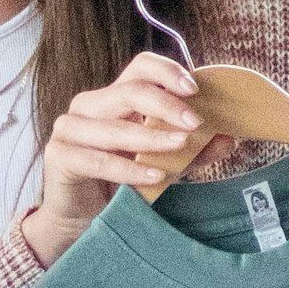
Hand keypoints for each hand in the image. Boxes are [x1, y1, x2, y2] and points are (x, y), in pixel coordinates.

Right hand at [23, 53, 209, 268]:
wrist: (78, 220)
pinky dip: (129, 169)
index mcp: (113, 98)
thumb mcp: (161, 163)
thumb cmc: (117, 186)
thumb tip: (229, 138)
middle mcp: (88, 106)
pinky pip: (99, 160)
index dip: (167, 72)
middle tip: (195, 122)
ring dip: (152, 137)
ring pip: (116, 127)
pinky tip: (155, 175)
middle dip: (166, 105)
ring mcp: (69, 129)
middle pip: (129, 90)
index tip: (195, 90)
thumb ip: (191, 150)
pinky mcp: (59, 156)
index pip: (140, 67)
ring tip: (181, 146)